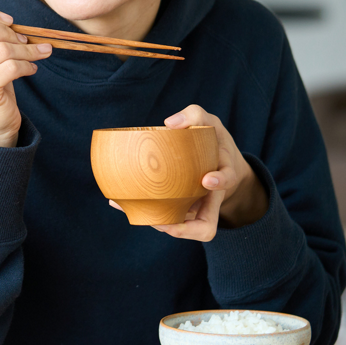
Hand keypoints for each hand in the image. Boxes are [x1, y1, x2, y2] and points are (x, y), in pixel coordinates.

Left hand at [109, 104, 267, 240]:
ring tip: (138, 212)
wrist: (217, 161)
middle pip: (205, 227)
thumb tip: (169, 123)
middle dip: (185, 229)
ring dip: (160, 225)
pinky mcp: (179, 209)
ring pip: (182, 228)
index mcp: (222, 174)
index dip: (219, 183)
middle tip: (165, 223)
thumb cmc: (212, 140)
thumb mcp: (210, 122)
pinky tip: (119, 203)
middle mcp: (210, 198)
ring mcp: (195, 207)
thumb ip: (194, 115)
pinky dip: (143, 213)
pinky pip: (164, 217)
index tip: (206, 179)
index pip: (227, 181)